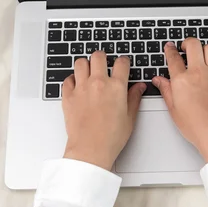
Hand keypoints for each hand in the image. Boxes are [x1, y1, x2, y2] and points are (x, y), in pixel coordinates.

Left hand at [62, 52, 145, 169]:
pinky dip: (72, 79)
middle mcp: (98, 83)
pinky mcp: (68, 96)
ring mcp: (81, 88)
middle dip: (102, 58)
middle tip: (104, 64)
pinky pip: (68, 79)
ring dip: (86, 65)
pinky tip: (77, 85)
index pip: (121, 62)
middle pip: (98, 56)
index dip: (124, 61)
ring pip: (81, 63)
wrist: (90, 150)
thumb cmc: (110, 137)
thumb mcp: (130, 117)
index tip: (123, 64)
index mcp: (116, 87)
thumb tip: (139, 87)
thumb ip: (134, 98)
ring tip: (89, 72)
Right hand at [152, 39, 207, 162]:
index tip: (170, 47)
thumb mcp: (173, 109)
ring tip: (201, 54)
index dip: (170, 50)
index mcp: (182, 80)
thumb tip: (158, 80)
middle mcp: (198, 73)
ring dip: (204, 48)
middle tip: (185, 47)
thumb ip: (166, 90)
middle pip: (193, 45)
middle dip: (187, 42)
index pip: (173, 57)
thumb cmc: (196, 126)